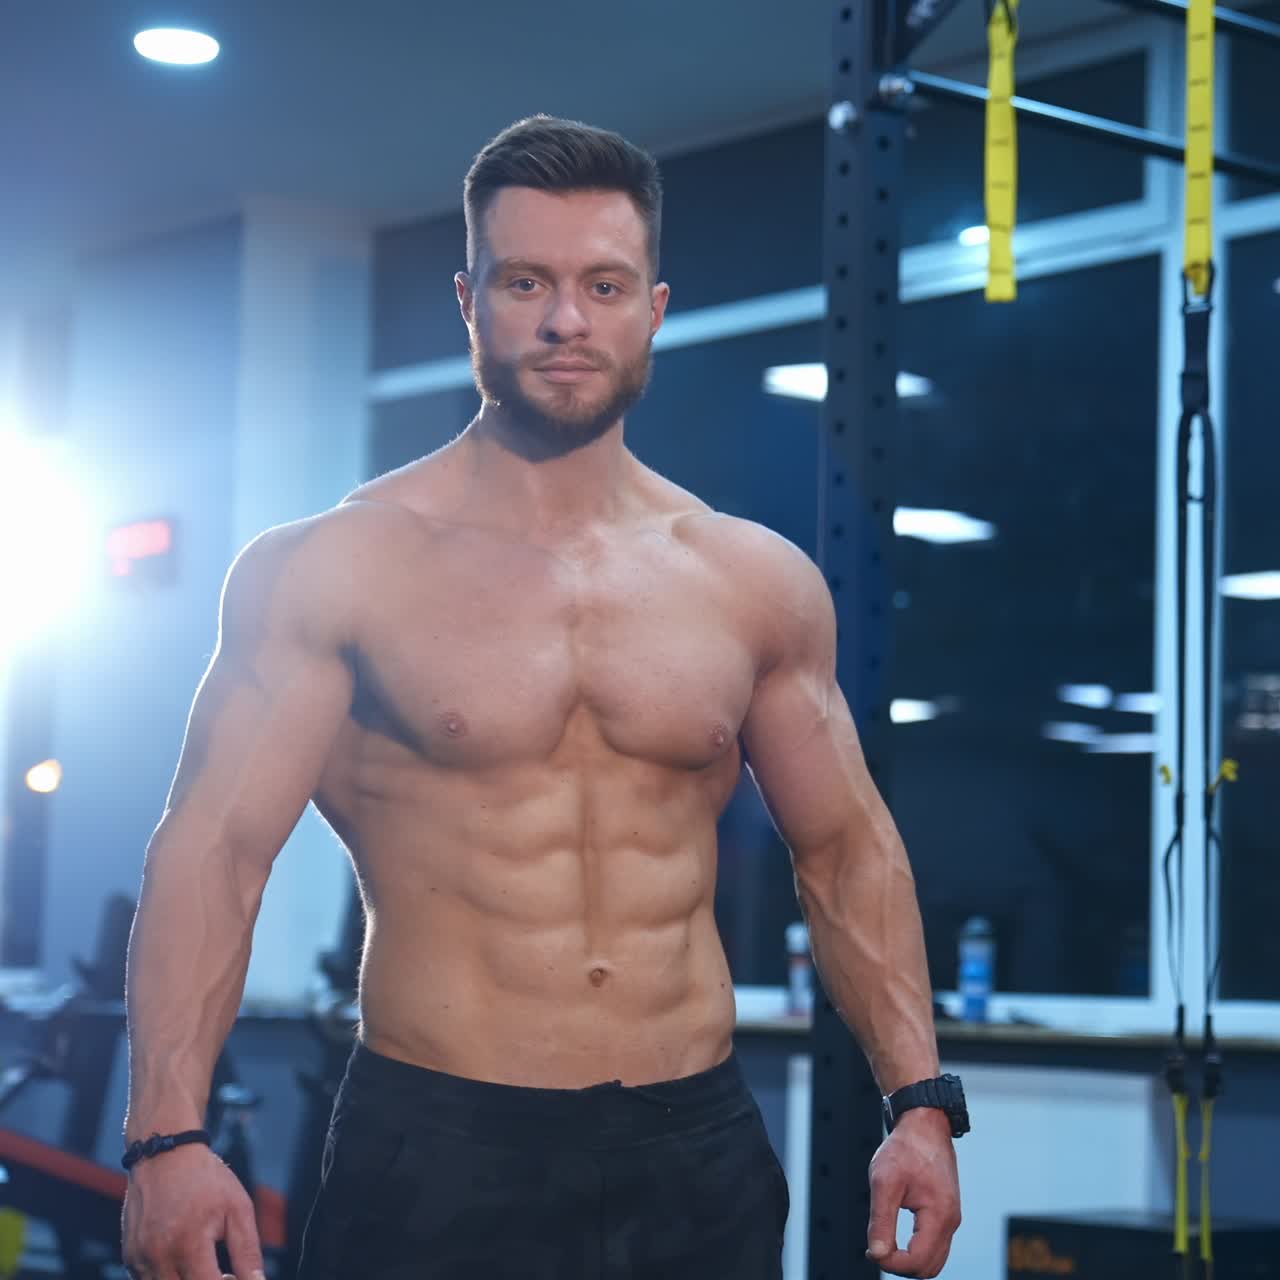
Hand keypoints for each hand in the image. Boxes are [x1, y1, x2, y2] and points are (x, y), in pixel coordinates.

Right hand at [122, 1143, 265, 1279]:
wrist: (165, 1155)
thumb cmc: (206, 1180)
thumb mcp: (237, 1208)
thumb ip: (247, 1251)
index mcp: (188, 1243)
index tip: (234, 1278)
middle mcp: (158, 1256)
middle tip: (225, 1274)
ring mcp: (139, 1259)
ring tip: (205, 1266)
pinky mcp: (130, 1257)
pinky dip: (169, 1278)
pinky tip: (185, 1261)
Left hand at [865, 1107, 960, 1277]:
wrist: (924, 1124)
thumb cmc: (905, 1148)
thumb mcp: (884, 1182)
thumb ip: (881, 1221)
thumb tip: (877, 1254)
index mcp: (940, 1215)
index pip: (918, 1261)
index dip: (892, 1264)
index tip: (871, 1252)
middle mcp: (951, 1221)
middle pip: (929, 1268)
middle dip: (901, 1266)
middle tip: (875, 1249)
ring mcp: (951, 1217)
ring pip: (934, 1260)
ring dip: (909, 1260)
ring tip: (884, 1245)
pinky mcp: (947, 1212)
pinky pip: (935, 1245)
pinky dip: (917, 1250)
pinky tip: (896, 1238)